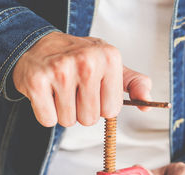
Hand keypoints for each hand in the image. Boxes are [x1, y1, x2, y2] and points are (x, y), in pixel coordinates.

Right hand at [13, 31, 151, 126]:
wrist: (38, 45)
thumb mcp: (109, 63)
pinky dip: (46, 113)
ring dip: (63, 112)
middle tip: (73, 90)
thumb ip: (133, 83)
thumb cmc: (76, 58)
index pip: (111, 111)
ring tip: (59, 91)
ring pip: (68, 121)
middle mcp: (86, 62)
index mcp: (109, 58)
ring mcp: (60, 71)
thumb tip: (147, 103)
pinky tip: (46, 94)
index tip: (92, 90)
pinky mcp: (37, 82)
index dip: (100, 106)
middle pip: (89, 119)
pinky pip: (48, 120)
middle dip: (80, 111)